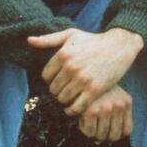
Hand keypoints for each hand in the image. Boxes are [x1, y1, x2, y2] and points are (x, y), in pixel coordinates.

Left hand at [27, 27, 142, 115]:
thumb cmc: (92, 40)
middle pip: (53, 89)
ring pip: (63, 99)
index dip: (50, 80)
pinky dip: (72, 110)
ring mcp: (82, 79)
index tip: (58, 80)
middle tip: (65, 90)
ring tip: (70, 97)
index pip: (45, 76)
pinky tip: (74, 108)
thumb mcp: (70, 35)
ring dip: (65, 101)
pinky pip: (77, 107)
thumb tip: (28, 40)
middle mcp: (71, 66)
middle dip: (57, 91)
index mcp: (63, 54)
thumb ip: (48, 39)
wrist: (118, 46)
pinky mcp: (94, 89)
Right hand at [78, 84, 132, 140]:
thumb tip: (111, 136)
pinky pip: (89, 131)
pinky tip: (81, 118)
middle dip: (103, 135)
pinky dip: (84, 128)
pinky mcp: (92, 109)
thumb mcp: (114, 93)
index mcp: (126, 102)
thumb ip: (117, 109)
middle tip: (95, 128)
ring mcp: (106, 108)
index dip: (116, 134)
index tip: (107, 132)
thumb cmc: (97, 84)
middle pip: (113, 135)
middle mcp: (118, 105)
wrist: (84, 70)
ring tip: (87, 121)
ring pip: (100, 135)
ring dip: (93, 133)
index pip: (126, 131)